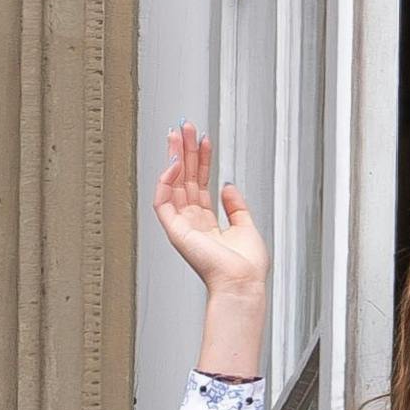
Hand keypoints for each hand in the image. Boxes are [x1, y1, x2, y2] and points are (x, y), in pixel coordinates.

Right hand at [156, 123, 271, 379]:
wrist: (242, 283)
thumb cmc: (246, 267)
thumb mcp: (247, 227)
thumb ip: (237, 206)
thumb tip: (229, 185)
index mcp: (208, 223)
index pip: (200, 183)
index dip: (201, 161)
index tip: (203, 140)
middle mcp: (192, 221)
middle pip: (185, 178)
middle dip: (185, 151)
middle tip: (185, 127)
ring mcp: (182, 225)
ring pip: (173, 183)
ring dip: (176, 157)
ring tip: (179, 133)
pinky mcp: (174, 230)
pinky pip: (162, 201)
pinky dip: (166, 181)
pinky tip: (175, 163)